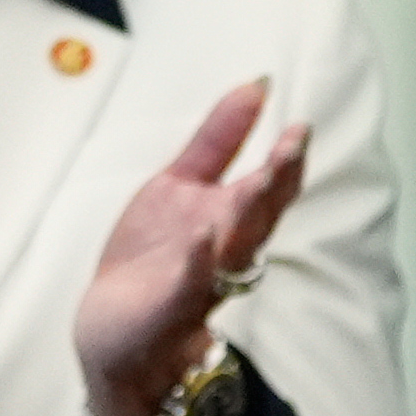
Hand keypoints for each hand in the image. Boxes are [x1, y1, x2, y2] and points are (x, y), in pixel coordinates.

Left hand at [69, 79, 304, 415]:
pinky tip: (200, 238)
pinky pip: (188, 285)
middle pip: (260, 215)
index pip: (269, 188)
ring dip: (247, 216)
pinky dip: (196, 264)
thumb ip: (218, 140)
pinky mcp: (169, 308)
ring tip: (258, 181)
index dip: (285, 161)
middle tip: (293, 147)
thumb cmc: (155, 256)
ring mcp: (200, 281)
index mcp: (231, 219)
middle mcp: (225, 251)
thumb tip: (257, 85)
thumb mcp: (182, 185)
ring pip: (234, 248)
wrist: (116, 331)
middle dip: (278, 183)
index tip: (300, 128)